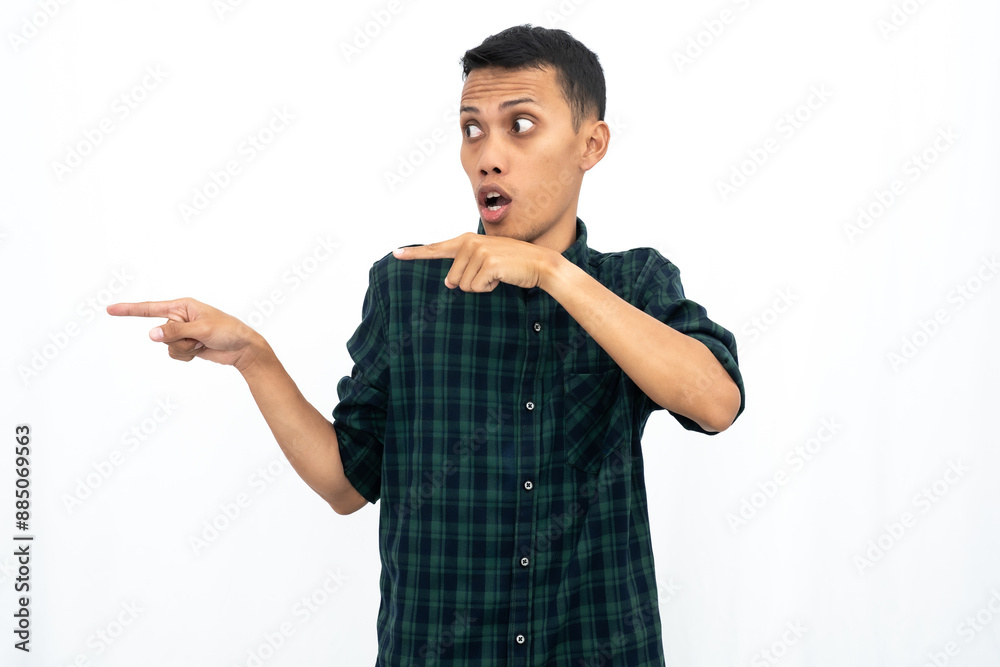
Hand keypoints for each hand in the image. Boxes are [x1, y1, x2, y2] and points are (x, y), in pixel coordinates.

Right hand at [107, 297, 261, 371]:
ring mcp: (182, 333)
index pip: (150, 308)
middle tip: (200, 337)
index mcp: (182, 306)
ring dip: (184, 349)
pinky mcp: (186, 345)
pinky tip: (200, 351)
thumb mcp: (201, 329)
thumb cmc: (227, 331)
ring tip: (202, 343)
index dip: (129, 309)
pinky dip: (186, 356)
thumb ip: (174, 332)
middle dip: (179, 339)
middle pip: (161, 333)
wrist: (242, 348)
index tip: (110, 309)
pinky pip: (174, 355)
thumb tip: (151, 335)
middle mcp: (179, 318)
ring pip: (166, 346)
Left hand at [392, 232, 557, 291]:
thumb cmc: (512, 264)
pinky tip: (501, 278)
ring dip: (481, 286)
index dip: (414, 253)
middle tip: (492, 273)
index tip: (395, 254)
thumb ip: (464, 267)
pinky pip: (476, 288)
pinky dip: (489, 288)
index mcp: (466, 240)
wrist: (539, 264)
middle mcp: (469, 243)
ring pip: (463, 286)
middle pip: (453, 279)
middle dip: (470, 283)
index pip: (436, 248)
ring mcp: (478, 251)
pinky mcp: (488, 263)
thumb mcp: (486, 261)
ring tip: (497, 274)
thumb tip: (449, 283)